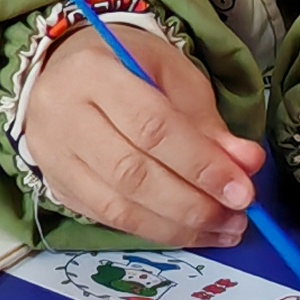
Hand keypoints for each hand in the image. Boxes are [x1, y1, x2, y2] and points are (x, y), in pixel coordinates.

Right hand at [16, 17, 260, 244]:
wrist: (68, 72)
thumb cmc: (129, 68)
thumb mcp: (174, 77)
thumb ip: (208, 123)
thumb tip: (246, 165)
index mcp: (94, 72)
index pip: (151, 127)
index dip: (200, 164)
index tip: (243, 191)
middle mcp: (63, 115)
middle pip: (132, 173)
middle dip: (193, 204)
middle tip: (238, 217)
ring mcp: (52, 155)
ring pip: (117, 207)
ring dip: (178, 227)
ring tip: (222, 229)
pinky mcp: (56, 185)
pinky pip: (108, 220)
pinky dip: (155, 231)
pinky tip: (189, 231)